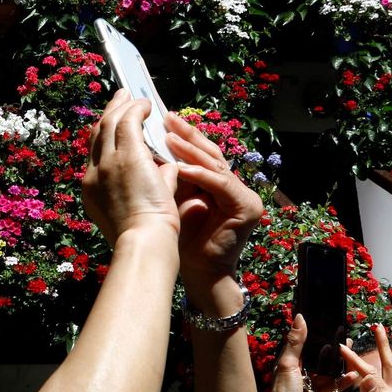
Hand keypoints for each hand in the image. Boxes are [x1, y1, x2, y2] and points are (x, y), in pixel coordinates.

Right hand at [81, 90, 179, 246]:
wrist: (143, 241)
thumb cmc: (148, 235)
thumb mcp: (143, 205)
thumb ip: (152, 183)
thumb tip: (165, 166)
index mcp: (93, 190)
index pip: (96, 154)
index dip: (105, 136)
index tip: (116, 124)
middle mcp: (94, 173)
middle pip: (97, 134)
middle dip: (109, 113)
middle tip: (120, 99)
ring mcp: (107, 163)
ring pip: (110, 123)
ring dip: (122, 107)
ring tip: (134, 97)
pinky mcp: (126, 156)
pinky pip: (128, 121)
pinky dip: (136, 110)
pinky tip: (148, 105)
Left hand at [165, 112, 263, 286]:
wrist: (197, 272)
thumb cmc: (181, 238)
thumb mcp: (171, 197)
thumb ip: (166, 173)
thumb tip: (143, 144)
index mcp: (216, 182)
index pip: (199, 152)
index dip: (181, 135)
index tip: (159, 120)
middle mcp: (233, 185)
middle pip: (210, 152)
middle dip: (187, 135)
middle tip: (166, 118)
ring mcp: (243, 195)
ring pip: (215, 164)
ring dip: (190, 150)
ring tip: (169, 137)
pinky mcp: (247, 207)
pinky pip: (220, 184)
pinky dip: (199, 174)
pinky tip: (180, 166)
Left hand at [266, 315, 358, 391]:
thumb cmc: (284, 390)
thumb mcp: (288, 363)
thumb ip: (295, 342)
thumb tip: (299, 317)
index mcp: (291, 361)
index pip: (306, 345)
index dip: (318, 337)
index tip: (332, 329)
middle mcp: (300, 370)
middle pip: (320, 358)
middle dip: (333, 352)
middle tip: (348, 343)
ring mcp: (310, 383)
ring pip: (328, 372)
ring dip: (340, 367)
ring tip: (354, 359)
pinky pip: (332, 386)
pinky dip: (342, 382)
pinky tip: (352, 376)